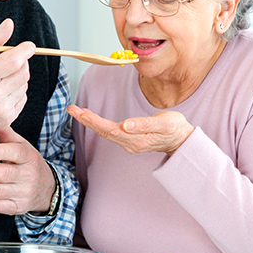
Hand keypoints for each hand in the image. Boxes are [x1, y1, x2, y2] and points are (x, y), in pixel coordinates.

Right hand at [0, 19, 34, 131]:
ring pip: (24, 85)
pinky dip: (17, 91)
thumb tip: (10, 24)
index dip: (25, 51)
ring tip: (1, 78)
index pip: (14, 61)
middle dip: (22, 62)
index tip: (29, 46)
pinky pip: (22, 98)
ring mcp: (1, 109)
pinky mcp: (6, 119)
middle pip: (23, 73)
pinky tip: (2, 90)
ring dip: (18, 77)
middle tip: (10, 60)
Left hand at [0, 126, 54, 213]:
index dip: (1, 152)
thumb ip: (4, 133)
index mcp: (28, 156)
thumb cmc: (29, 163)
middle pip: (2, 174)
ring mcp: (23, 192)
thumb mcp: (21, 144)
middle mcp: (28, 175)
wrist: (47, 188)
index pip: (17, 153)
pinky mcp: (17, 207)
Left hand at [67, 105, 193, 155]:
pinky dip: (98, 124)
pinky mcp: (129, 140)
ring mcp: (128, 143)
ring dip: (90, 122)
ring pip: (105, 132)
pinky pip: (109, 132)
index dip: (94, 121)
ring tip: (76, 111)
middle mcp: (129, 143)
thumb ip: (144, 124)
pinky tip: (91, 117)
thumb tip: (126, 125)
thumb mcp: (163, 123)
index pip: (110, 129)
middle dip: (86, 120)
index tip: (81, 113)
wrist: (182, 140)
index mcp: (136, 139)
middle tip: (71, 109)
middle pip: (103, 131)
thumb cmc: (174, 129)